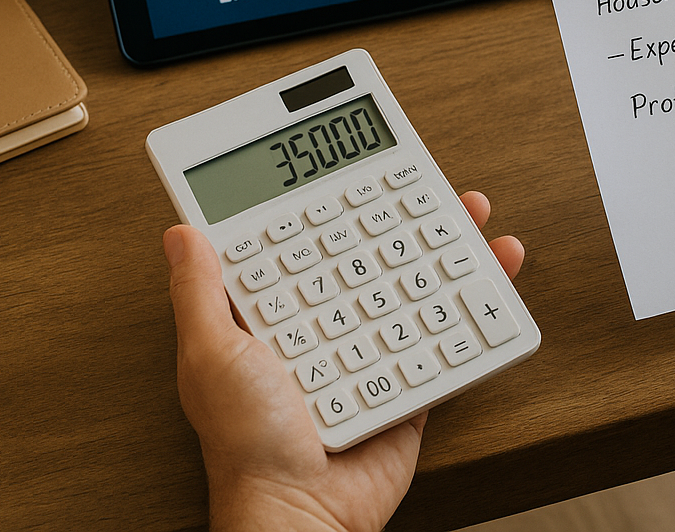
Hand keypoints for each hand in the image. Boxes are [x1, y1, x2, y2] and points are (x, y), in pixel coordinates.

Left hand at [163, 192, 524, 531]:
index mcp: (275, 320)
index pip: (307, 249)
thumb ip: (201, 294)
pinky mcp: (408, 387)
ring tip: (474, 221)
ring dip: (451, 255)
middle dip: (407, 222)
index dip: (333, 210)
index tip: (356, 177)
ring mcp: (370, 358)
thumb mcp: (211, 356)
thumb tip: (181, 233)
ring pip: (415, 292)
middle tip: (432, 188)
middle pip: (371, 261)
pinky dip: (477, 312)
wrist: (304, 517)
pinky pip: (446, 343)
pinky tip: (493, 280)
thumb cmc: (248, 447)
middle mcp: (324, 332)